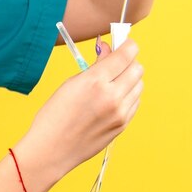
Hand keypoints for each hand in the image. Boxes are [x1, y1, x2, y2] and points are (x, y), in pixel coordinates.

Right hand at [15, 39, 143, 182]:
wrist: (52, 149)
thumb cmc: (54, 115)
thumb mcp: (71, 83)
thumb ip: (94, 65)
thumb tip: (108, 49)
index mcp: (96, 81)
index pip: (126, 54)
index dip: (127, 45)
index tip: (123, 43)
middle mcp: (113, 96)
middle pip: (137, 68)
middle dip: (129, 61)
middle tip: (116, 61)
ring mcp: (120, 113)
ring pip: (139, 85)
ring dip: (130, 78)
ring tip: (112, 81)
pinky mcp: (123, 125)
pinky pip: (135, 102)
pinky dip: (128, 95)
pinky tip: (112, 97)